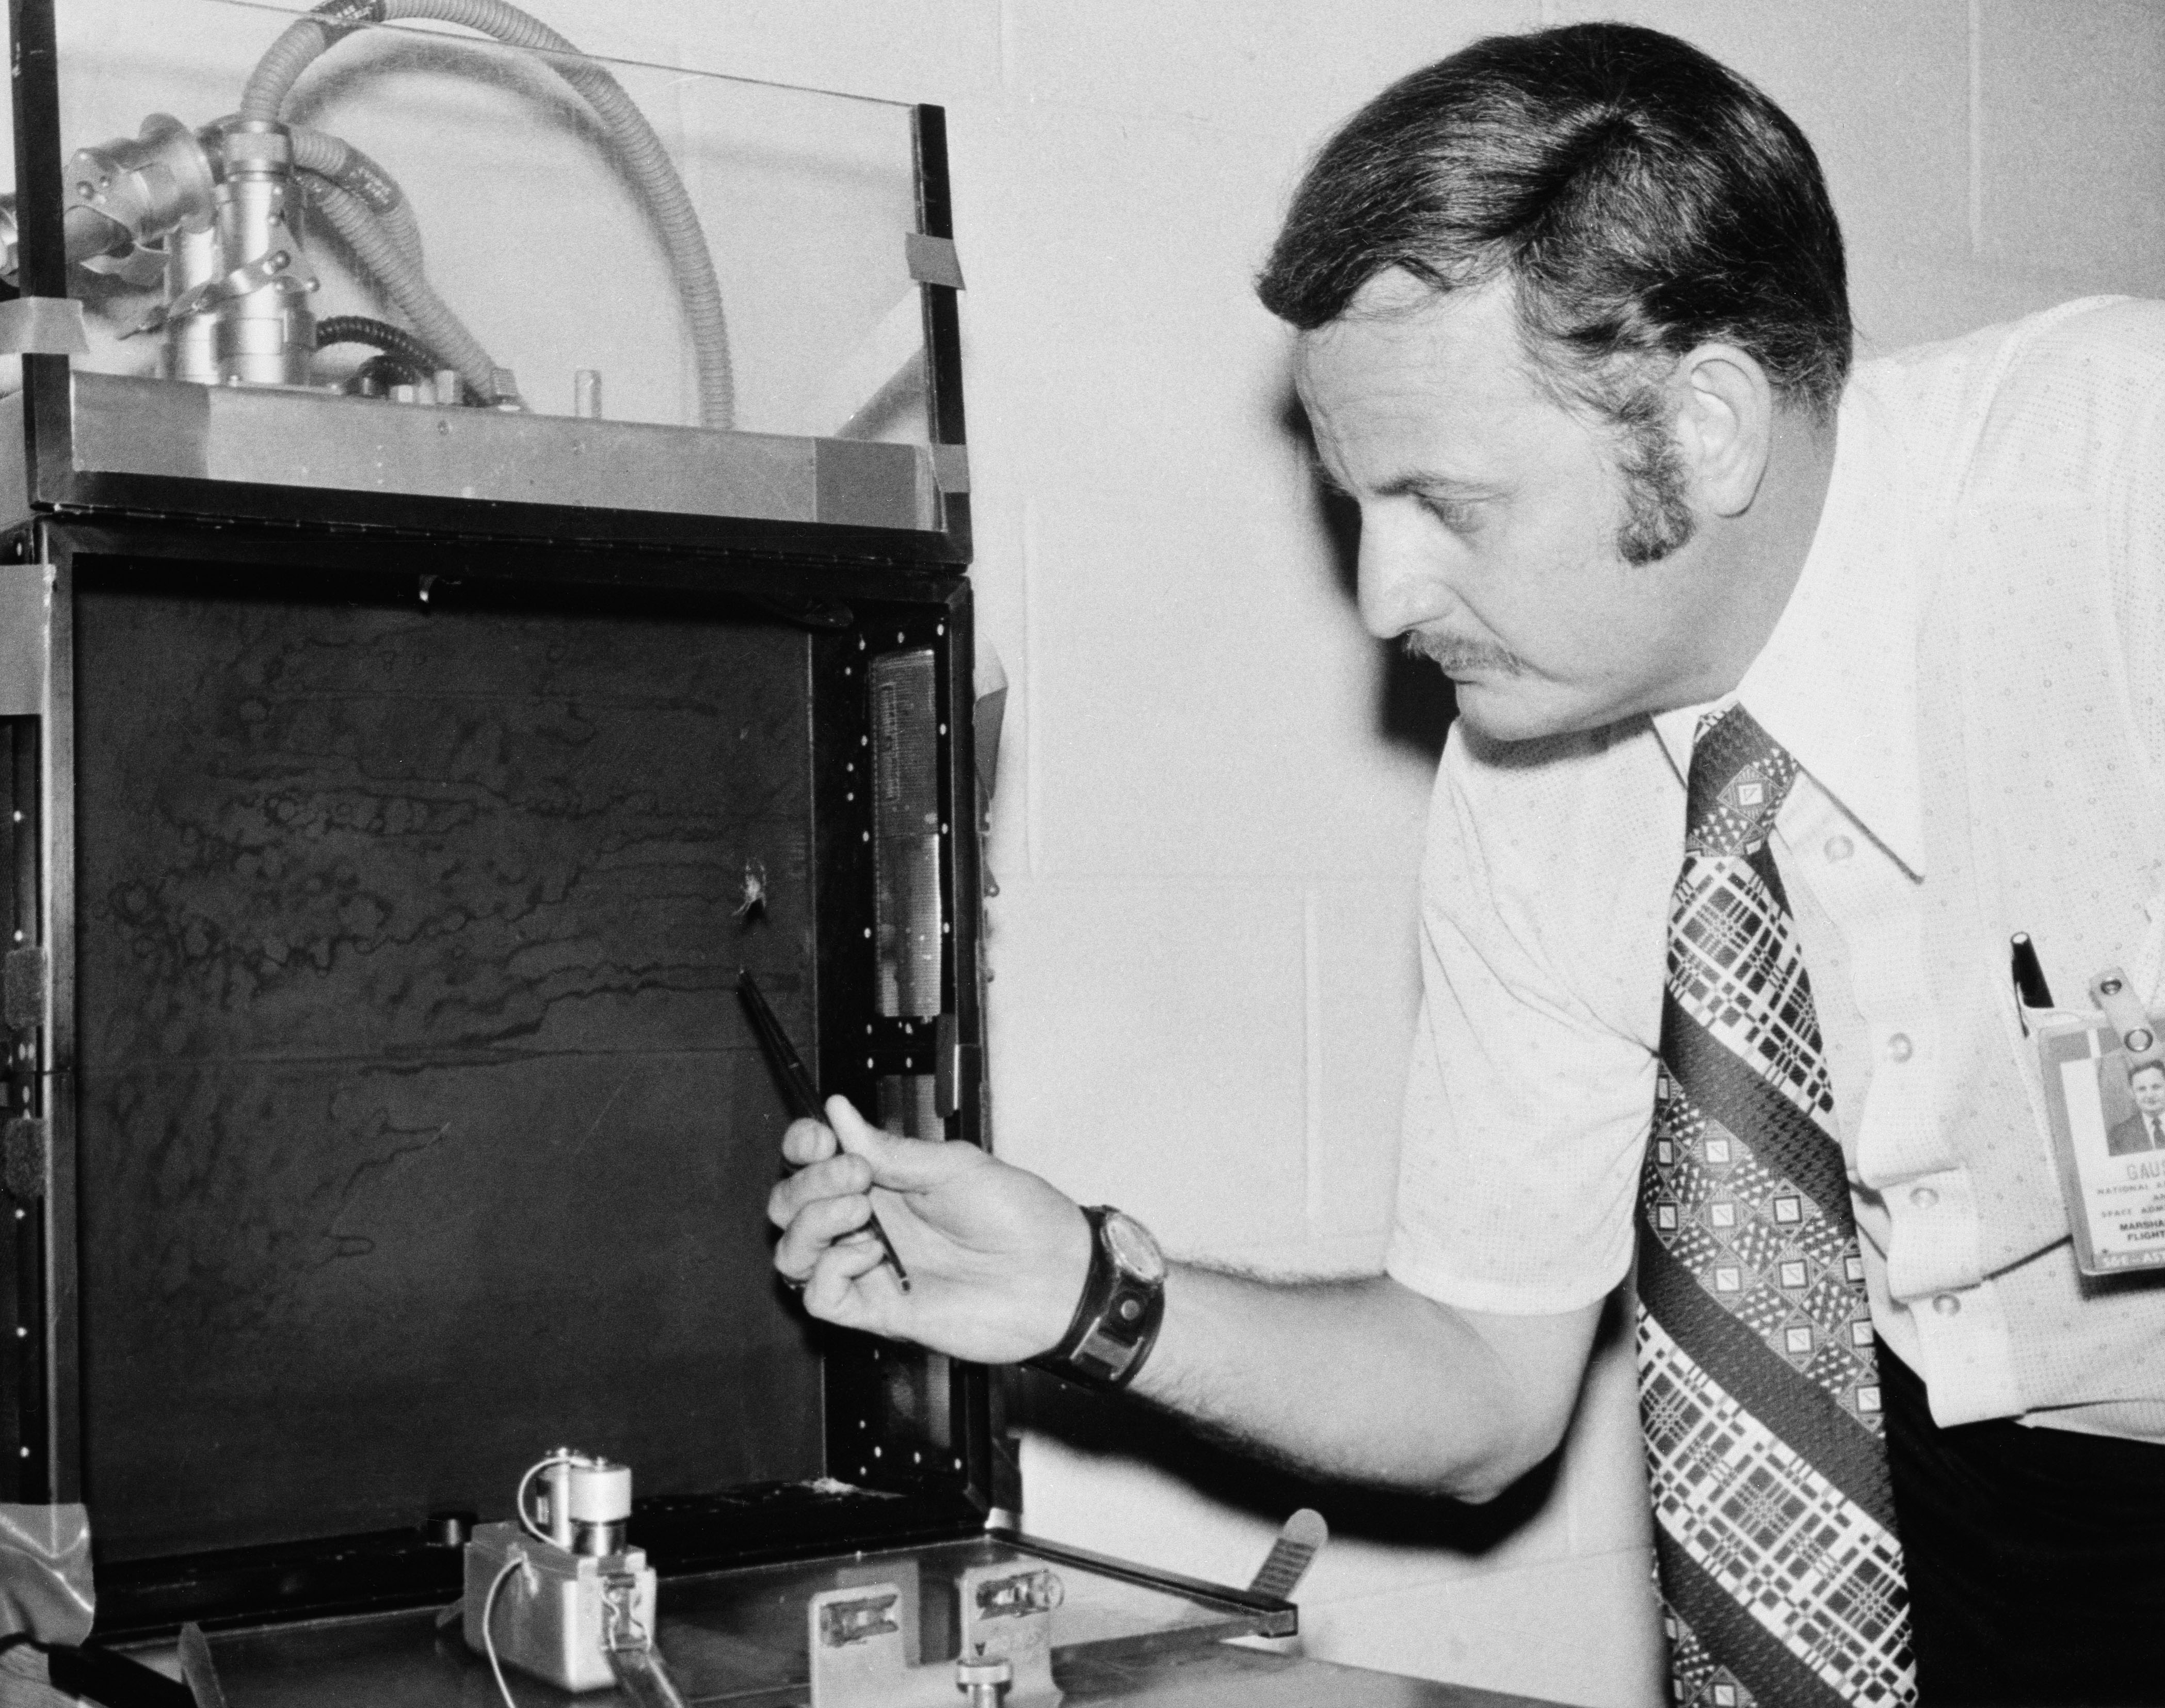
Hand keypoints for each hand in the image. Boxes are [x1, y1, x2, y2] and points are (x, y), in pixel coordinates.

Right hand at [767, 1096, 1094, 1364]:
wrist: (1055, 1276)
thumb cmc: (1021, 1217)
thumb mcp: (955, 1166)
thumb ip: (889, 1149)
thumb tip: (838, 1112)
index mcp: (886, 1180)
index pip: (813, 1161)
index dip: (802, 1146)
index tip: (818, 1138)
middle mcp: (870, 1222)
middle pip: (790, 1204)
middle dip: (808, 1182)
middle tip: (857, 1177)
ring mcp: (870, 1267)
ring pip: (792, 1251)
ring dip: (812, 1223)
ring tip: (858, 1211)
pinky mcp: (878, 1310)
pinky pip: (818, 1297)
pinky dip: (831, 1270)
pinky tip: (871, 1254)